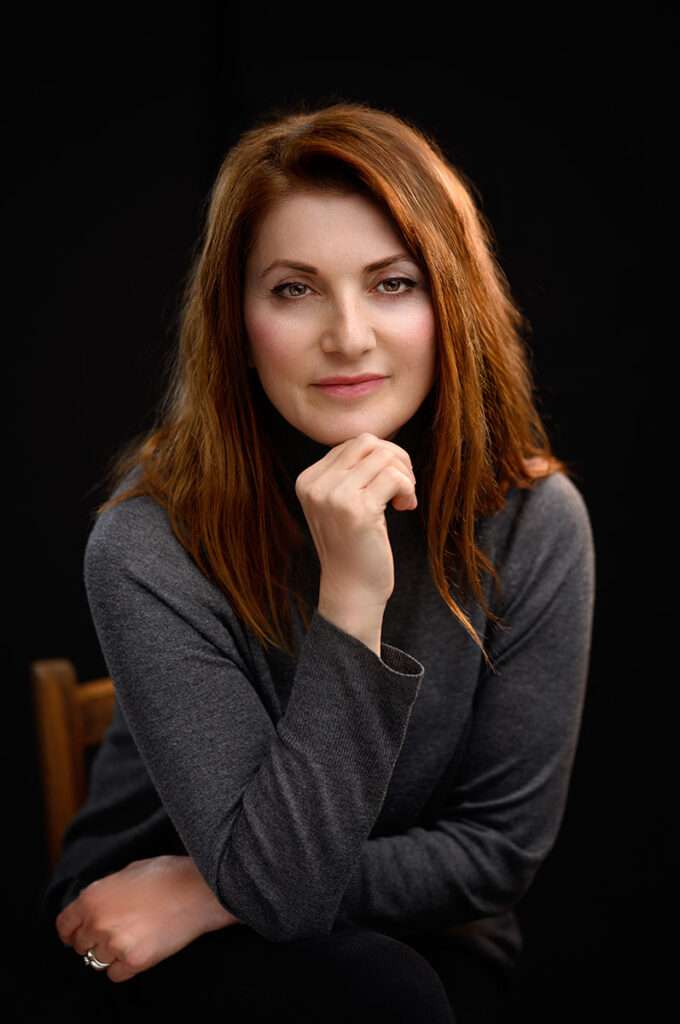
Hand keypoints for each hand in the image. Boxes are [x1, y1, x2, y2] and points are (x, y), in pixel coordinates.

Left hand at [55, 855, 239, 982]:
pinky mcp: (134, 961)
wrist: (198, 890)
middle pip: (81, 945)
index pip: (65, 926)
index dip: (71, 931)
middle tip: (114, 934)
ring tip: (131, 939)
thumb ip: (106, 890)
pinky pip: (115, 974)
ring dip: (110, 953)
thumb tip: (98, 905)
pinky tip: (138, 950)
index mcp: (93, 897)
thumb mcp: (129, 871)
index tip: (78, 935)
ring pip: (97, 961)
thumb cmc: (168, 874)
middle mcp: (98, 922)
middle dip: (93, 941)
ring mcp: (115, 943)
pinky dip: (123, 966)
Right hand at [295, 432, 417, 605]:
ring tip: (403, 500)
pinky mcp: (358, 510)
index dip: (380, 458)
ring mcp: (334, 496)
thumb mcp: (341, 504)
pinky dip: (408, 489)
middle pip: (367, 443)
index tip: (388, 486)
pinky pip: (395, 477)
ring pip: (384, 456)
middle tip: (402, 487)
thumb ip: (350, 473)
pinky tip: (404, 507)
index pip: (352, 443)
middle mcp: (316, 485)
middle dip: (395, 459)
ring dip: (404, 476)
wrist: (351, 590)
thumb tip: (382, 443)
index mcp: (308, 480)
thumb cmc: (354, 546)